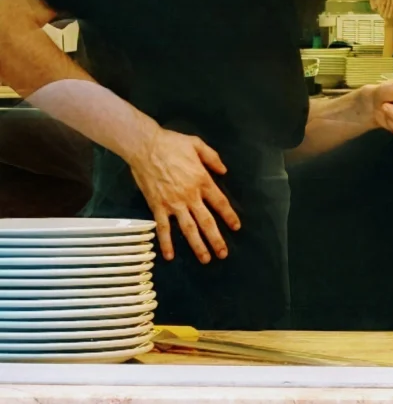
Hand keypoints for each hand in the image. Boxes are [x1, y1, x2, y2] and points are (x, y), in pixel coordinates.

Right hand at [128, 126, 239, 264]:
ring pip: (188, 229)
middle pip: (207, 221)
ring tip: (205, 259)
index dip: (229, 216)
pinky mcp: (157, 206)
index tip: (236, 227)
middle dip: (216, 239)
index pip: (220, 202)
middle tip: (223, 254)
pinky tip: (169, 256)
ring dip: (197, 245)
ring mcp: (173, 203)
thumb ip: (213, 158)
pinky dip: (166, 243)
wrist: (146, 147)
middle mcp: (190, 195)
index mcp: (202, 180)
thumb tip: (224, 171)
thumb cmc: (172, 143)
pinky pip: (163, 228)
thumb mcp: (197, 144)